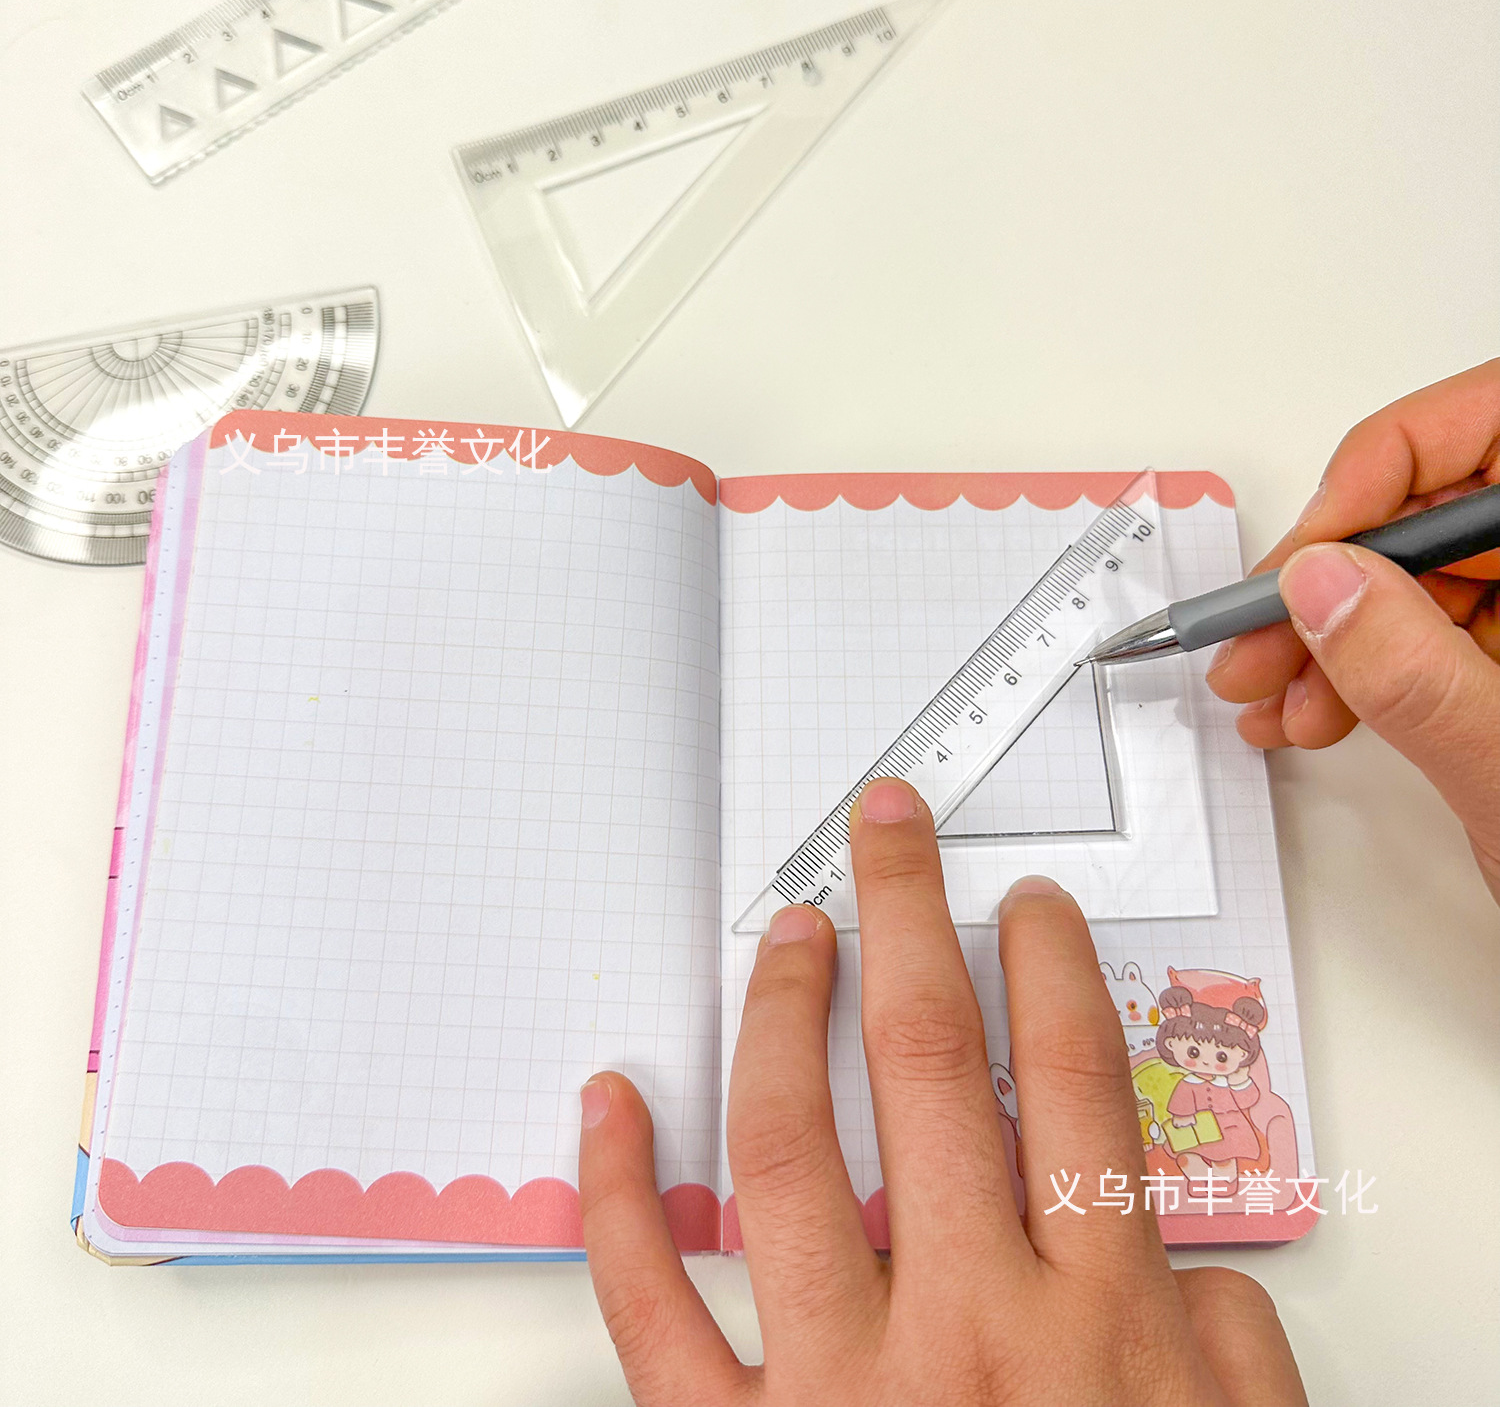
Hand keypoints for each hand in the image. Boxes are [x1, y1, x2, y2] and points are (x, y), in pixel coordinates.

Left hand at [577, 779, 1304, 1405]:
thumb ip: (1223, 1342)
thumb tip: (1172, 1250)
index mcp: (1097, 1326)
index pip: (1072, 1088)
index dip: (1049, 970)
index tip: (1025, 904)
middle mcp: (967, 1328)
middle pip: (934, 1071)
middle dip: (909, 925)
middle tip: (882, 835)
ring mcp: (840, 1385)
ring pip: (788, 1151)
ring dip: (781, 1018)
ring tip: (782, 933)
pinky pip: (650, 1308)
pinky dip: (613, 1195)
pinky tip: (607, 1100)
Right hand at [1206, 359, 1499, 902]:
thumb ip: (1417, 675)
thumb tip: (1321, 584)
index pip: (1492, 427)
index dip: (1382, 476)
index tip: (1307, 558)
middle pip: (1444, 510)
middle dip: (1334, 577)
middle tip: (1257, 638)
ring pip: (1428, 575)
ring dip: (1330, 635)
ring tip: (1267, 697)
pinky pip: (1436, 632)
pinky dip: (1363, 670)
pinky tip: (1310, 712)